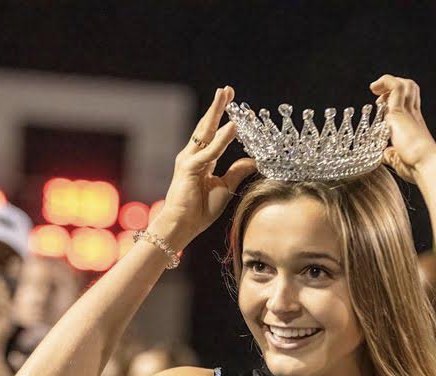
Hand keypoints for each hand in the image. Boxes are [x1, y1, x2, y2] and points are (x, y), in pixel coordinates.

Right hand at [155, 86, 256, 246]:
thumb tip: (253, 161)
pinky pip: (210, 151)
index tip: (235, 107)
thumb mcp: (226, 187)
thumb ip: (237, 172)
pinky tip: (232, 126)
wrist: (183, 226)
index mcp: (202, 161)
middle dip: (217, 107)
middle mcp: (193, 156)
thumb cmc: (200, 210)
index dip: (223, 121)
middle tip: (226, 89)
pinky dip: (222, 139)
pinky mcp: (190, 168)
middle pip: (206, 126)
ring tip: (225, 94)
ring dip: (215, 111)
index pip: (213, 135)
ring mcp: (189, 160)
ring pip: (204, 131)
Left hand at [369, 75, 435, 182]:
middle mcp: (413, 115)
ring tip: (374, 88)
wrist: (426, 165)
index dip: (393, 99)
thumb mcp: (400, 159)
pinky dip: (385, 81)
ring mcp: (408, 112)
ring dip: (388, 82)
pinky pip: (395, 87)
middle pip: (409, 88)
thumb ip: (392, 155)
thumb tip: (385, 154)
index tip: (380, 106)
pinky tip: (374, 88)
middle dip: (392, 87)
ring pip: (404, 84)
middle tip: (377, 96)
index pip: (408, 102)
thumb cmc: (416, 168)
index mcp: (414, 125)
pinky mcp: (399, 112)